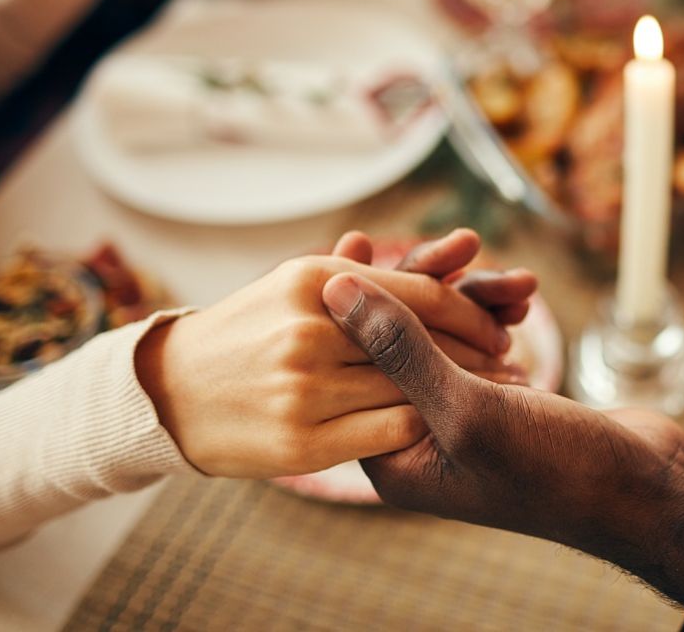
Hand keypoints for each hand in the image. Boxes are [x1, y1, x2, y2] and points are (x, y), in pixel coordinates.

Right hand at [134, 230, 536, 478]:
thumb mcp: (292, 287)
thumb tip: (399, 240)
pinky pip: (386, 432)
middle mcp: (311, 328)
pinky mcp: (300, 443)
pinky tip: (442, 429)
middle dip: (477, 357)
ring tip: (493, 400)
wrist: (169, 393)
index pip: (418, 293)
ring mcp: (304, 388)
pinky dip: (420, 428)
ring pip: (408, 389)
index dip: (471, 314)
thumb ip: (352, 271)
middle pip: (422, 343)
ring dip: (457, 396)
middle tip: (514, 368)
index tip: (501, 330)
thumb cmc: (246, 332)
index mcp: (314, 279)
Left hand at [320, 273, 683, 626]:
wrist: (646, 495)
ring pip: (444, 332)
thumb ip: (398, 349)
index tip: (356, 240)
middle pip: (397, 340)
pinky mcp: (499, 399)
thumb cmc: (554, 471)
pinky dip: (499, 313)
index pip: (348, 364)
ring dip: (477, 297)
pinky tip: (526, 298)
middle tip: (462, 242)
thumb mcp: (467, 408)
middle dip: (429, 287)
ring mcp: (460, 415)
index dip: (353, 301)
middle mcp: (418, 435)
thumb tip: (332, 290)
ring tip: (521, 283)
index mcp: (391, 455)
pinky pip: (480, 340)